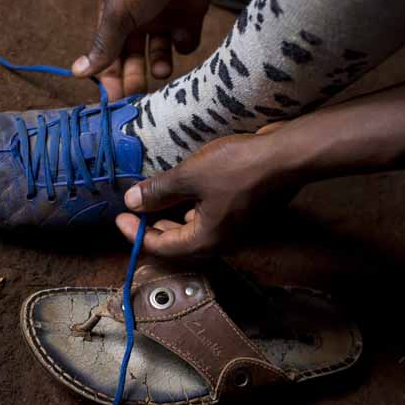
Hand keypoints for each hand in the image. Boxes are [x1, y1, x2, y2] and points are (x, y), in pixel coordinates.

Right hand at [71, 0, 216, 99]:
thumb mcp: (118, 13)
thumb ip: (103, 45)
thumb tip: (77, 72)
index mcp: (114, 15)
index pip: (107, 53)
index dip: (108, 75)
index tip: (112, 98)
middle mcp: (137, 19)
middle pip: (131, 58)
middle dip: (133, 77)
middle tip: (136, 95)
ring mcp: (163, 19)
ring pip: (158, 55)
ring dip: (158, 66)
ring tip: (160, 69)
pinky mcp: (188, 19)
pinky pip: (185, 43)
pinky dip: (184, 43)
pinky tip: (182, 33)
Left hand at [115, 124, 298, 255]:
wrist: (285, 157)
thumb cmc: (237, 167)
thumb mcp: (189, 175)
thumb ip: (158, 190)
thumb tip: (131, 202)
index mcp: (205, 240)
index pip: (161, 247)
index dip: (136, 233)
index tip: (119, 216)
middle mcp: (220, 242)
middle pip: (178, 246)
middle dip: (153, 230)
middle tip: (134, 213)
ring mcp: (233, 229)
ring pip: (194, 233)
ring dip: (172, 221)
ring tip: (155, 202)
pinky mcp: (241, 214)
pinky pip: (208, 221)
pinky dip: (190, 212)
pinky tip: (185, 194)